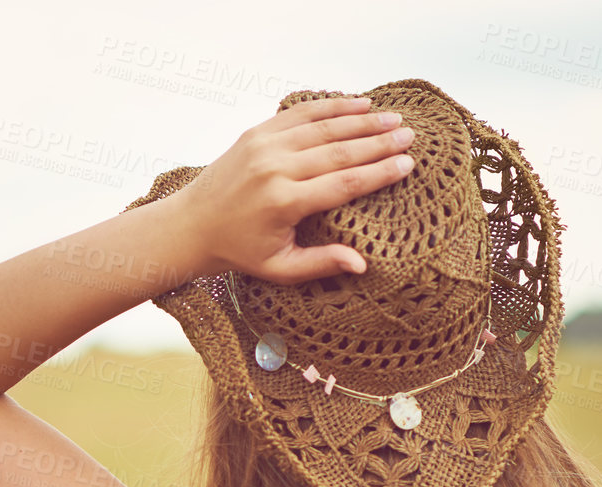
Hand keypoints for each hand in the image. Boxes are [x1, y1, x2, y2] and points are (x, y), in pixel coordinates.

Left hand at [168, 96, 415, 284]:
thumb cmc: (239, 252)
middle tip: (410, 136)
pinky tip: (358, 103)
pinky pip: (300, 113)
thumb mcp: (279, 268)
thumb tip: (362, 265)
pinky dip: (330, 106)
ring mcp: (264, 146)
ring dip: (362, 120)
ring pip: (323, 127)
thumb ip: (321, 263)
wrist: (191, 226)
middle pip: (339, 150)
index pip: (344, 183)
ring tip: (393, 118)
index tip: (408, 165)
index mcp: (284, 203)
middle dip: (379, 142)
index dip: (380, 173)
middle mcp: (275, 169)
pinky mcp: (256, 133)